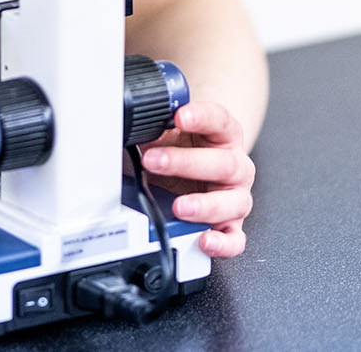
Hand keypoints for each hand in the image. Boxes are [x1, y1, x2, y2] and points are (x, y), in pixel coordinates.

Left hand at [138, 101, 253, 258]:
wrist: (195, 169)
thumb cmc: (182, 149)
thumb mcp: (167, 134)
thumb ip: (154, 129)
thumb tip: (124, 127)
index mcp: (224, 135)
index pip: (219, 121)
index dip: (202, 117)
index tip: (179, 116)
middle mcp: (235, 165)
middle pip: (223, 163)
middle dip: (185, 163)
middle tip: (153, 161)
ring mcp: (235, 196)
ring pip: (233, 202)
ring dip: (204, 205)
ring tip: (177, 207)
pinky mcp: (231, 225)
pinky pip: (234, 239)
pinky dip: (222, 243)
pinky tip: (204, 240)